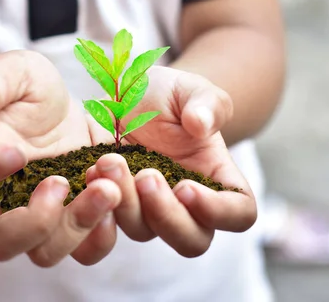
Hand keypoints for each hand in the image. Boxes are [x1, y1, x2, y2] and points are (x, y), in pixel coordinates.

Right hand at [0, 50, 121, 266]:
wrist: (58, 116)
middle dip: (36, 220)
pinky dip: (102, 234)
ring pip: (45, 253)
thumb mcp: (18, 72)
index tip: (16, 151)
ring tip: (106, 187)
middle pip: (0, 242)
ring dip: (78, 225)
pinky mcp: (74, 223)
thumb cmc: (30, 95)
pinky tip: (118, 196)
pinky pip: (85, 252)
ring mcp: (39, 219)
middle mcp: (1, 200)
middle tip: (62, 181)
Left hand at [87, 66, 256, 256]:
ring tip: (109, 161)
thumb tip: (201, 125)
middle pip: (191, 241)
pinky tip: (90, 176)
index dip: (218, 212)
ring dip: (126, 204)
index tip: (186, 187)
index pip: (238, 214)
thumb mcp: (188, 88)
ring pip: (143, 232)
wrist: (120, 96)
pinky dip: (96, 212)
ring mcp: (146, 209)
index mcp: (214, 178)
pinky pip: (104, 230)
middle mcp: (184, 204)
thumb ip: (206, 103)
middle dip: (166, 215)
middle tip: (145, 176)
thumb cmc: (164, 94)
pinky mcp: (111, 207)